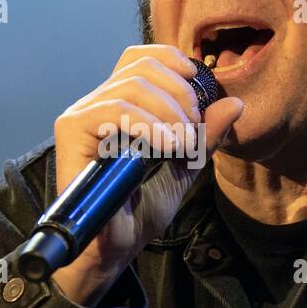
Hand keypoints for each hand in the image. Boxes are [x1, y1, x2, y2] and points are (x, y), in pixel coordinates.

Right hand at [50, 44, 243, 304]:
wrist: (112, 249)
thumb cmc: (139, 213)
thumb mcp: (184, 169)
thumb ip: (206, 139)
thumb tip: (235, 105)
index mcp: (120, 106)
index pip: (139, 58)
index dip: (171, 60)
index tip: (197, 82)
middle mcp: (97, 104)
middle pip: (140, 66)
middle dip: (179, 93)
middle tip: (193, 131)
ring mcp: (82, 115)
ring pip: (131, 86)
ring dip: (168, 112)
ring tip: (183, 145)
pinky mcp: (71, 129)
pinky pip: (114, 110)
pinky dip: (148, 125)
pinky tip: (167, 146)